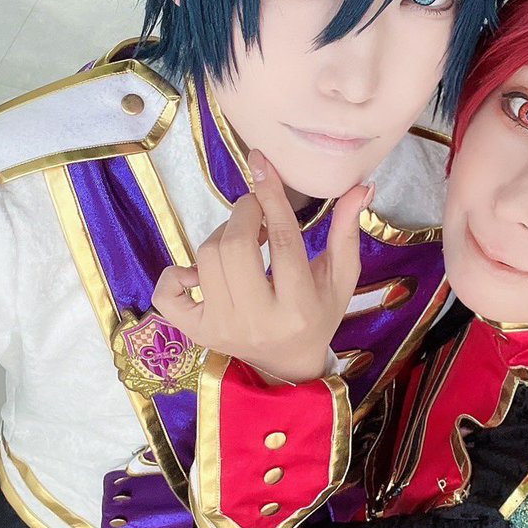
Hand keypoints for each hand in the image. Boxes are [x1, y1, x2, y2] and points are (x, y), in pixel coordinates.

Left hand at [153, 149, 371, 381]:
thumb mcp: (340, 276)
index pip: (281, 239)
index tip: (261, 164)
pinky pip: (167, 293)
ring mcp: (222, 328)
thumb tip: (359, 187)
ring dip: (221, 234)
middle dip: (243, 214)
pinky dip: (175, 273)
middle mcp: (258, 320)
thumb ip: (346, 231)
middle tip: (256, 212)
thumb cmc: (318, 313)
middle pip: (235, 247)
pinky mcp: (197, 332)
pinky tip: (197, 272)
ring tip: (242, 239)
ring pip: (205, 258)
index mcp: (299, 307)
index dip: (271, 196)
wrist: (289, 364)